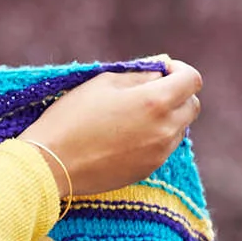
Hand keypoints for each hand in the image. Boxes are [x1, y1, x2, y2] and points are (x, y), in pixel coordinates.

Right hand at [18, 59, 202, 199]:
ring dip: (165, 119)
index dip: (179, 70)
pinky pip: (162, 148)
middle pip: (191, 106)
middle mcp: (165, 128)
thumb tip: (158, 74)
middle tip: (148, 93)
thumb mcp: (101, 84)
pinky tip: (123, 138)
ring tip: (131, 118)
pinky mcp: (148, 170)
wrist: (49, 164)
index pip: (192, 80)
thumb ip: (137, 76)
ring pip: (178, 129)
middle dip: (177, 95)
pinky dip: (152, 139)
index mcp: (155, 101)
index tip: (162, 71)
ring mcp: (159, 152)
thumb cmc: (70, 118)